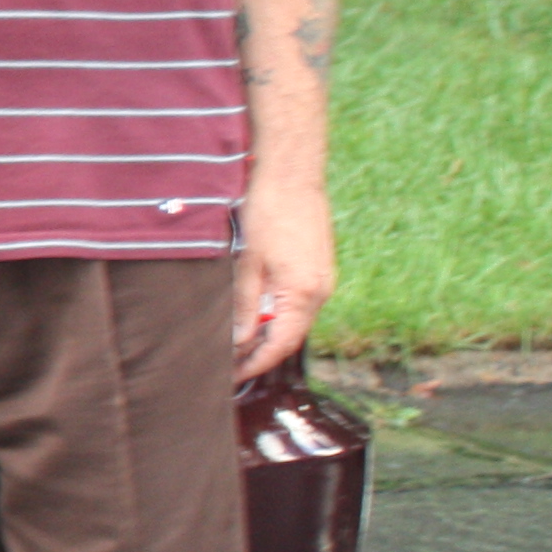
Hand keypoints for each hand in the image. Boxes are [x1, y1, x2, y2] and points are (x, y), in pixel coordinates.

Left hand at [233, 176, 331, 379]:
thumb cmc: (267, 212)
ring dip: (267, 335)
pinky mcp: (318, 268)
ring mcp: (322, 279)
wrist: (291, 175)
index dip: (256, 364)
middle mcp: (320, 291)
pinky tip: (254, 317)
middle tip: (229, 366)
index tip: (232, 376)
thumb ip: (244, 304)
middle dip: (260, 354)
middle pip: (290, 336)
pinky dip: (276, 315)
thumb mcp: (247, 262)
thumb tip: (238, 341)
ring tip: (236, 345)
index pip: (281, 345)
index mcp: (304, 293)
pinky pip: (298, 303)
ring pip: (294, 320)